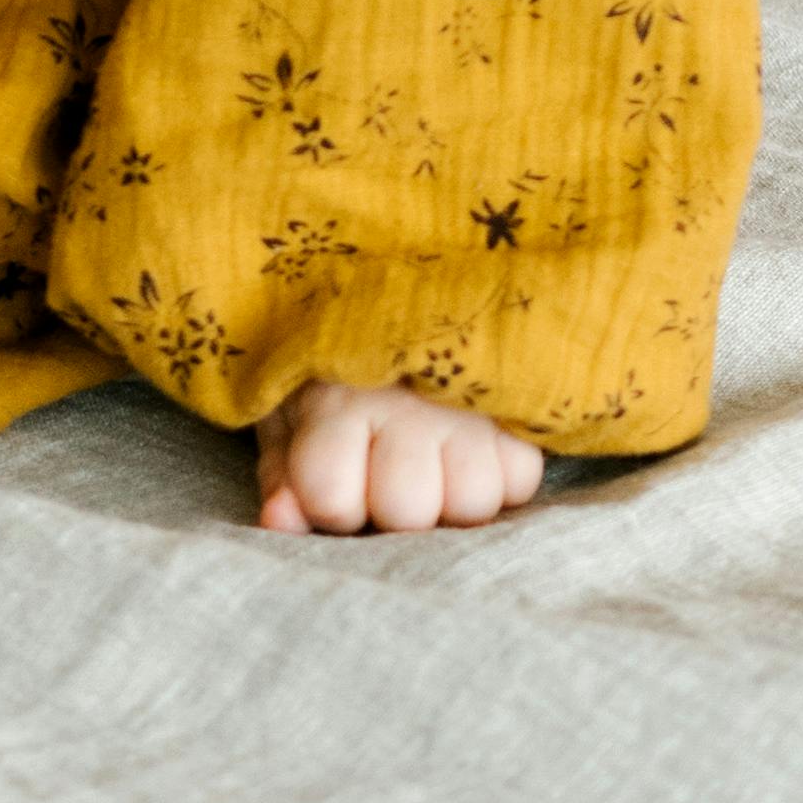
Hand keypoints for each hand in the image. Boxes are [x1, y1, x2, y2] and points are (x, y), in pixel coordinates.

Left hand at [254, 376, 546, 534]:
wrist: (397, 279)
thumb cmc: (335, 366)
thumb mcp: (289, 410)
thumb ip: (282, 474)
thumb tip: (281, 522)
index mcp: (336, 399)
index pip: (333, 499)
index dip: (331, 504)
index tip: (333, 475)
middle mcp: (405, 403)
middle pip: (408, 513)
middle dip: (393, 507)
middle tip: (386, 467)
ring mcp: (468, 403)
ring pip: (472, 504)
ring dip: (452, 497)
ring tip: (432, 459)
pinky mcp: (518, 403)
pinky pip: (522, 480)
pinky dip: (500, 476)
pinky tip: (470, 448)